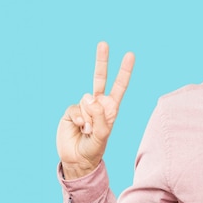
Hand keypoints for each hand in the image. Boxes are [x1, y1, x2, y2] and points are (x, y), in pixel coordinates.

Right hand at [57, 42, 134, 178]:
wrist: (77, 159)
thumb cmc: (94, 149)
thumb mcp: (102, 135)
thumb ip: (98, 117)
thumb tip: (89, 97)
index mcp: (111, 108)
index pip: (119, 87)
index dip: (124, 71)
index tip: (130, 55)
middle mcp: (98, 104)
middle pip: (100, 79)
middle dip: (102, 61)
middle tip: (103, 43)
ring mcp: (84, 107)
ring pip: (86, 101)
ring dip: (87, 117)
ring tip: (87, 130)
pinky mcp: (71, 111)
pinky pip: (75, 109)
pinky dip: (77, 119)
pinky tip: (79, 128)